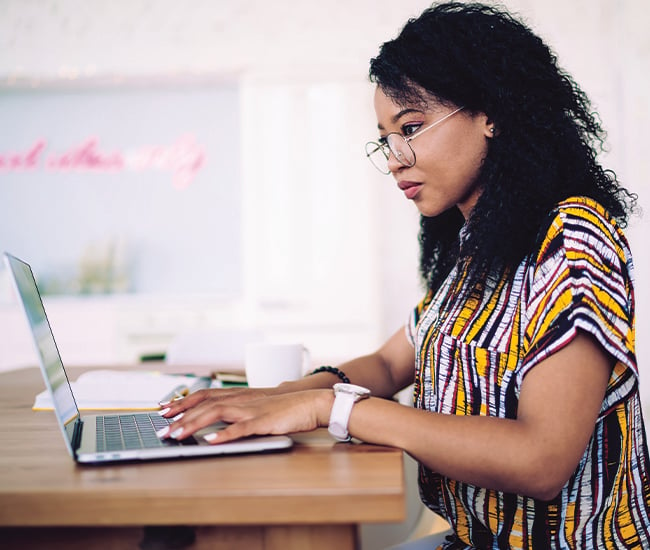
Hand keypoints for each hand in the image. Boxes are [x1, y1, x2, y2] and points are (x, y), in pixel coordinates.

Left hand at [157, 389, 333, 443]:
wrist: (310, 402)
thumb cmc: (284, 407)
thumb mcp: (256, 406)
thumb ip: (237, 411)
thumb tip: (216, 423)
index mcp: (238, 396)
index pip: (204, 396)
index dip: (183, 401)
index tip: (163, 409)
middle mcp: (240, 400)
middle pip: (204, 404)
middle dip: (180, 416)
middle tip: (162, 429)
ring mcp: (251, 410)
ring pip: (216, 413)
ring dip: (194, 424)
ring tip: (177, 434)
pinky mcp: (263, 422)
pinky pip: (241, 428)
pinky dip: (225, 434)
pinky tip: (212, 441)